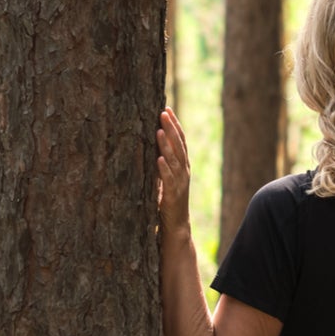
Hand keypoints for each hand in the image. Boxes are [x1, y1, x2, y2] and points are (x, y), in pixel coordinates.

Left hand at [156, 108, 190, 237]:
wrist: (177, 226)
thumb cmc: (168, 202)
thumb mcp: (165, 179)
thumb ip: (162, 164)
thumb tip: (150, 147)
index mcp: (182, 166)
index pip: (180, 141)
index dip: (175, 125)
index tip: (167, 109)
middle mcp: (184, 172)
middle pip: (179, 146)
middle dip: (171, 128)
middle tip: (163, 112)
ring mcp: (180, 183)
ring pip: (174, 160)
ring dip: (166, 144)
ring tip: (159, 130)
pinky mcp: (174, 195)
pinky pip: (169, 179)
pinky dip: (164, 169)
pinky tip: (159, 159)